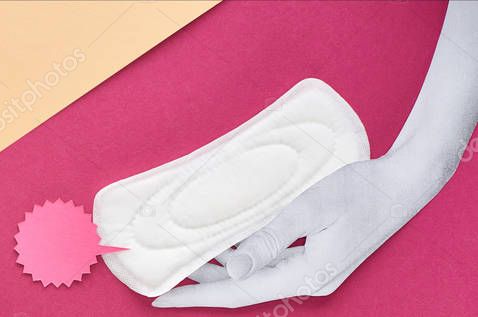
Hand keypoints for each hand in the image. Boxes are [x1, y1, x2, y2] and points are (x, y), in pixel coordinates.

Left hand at [152, 153, 457, 307]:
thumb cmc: (359, 190)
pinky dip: (242, 259)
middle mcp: (308, 280)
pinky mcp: (316, 258)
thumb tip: (234, 268)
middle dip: (201, 285)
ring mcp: (313, 271)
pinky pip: (269, 265)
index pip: (237, 292)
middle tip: (164, 277)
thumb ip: (269, 239)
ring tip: (186, 260)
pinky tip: (224, 248)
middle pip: (242, 289)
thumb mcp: (309, 209)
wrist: (402, 183)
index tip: (162, 297)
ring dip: (220, 271)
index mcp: (305, 275)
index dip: (197, 296)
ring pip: (254, 277)